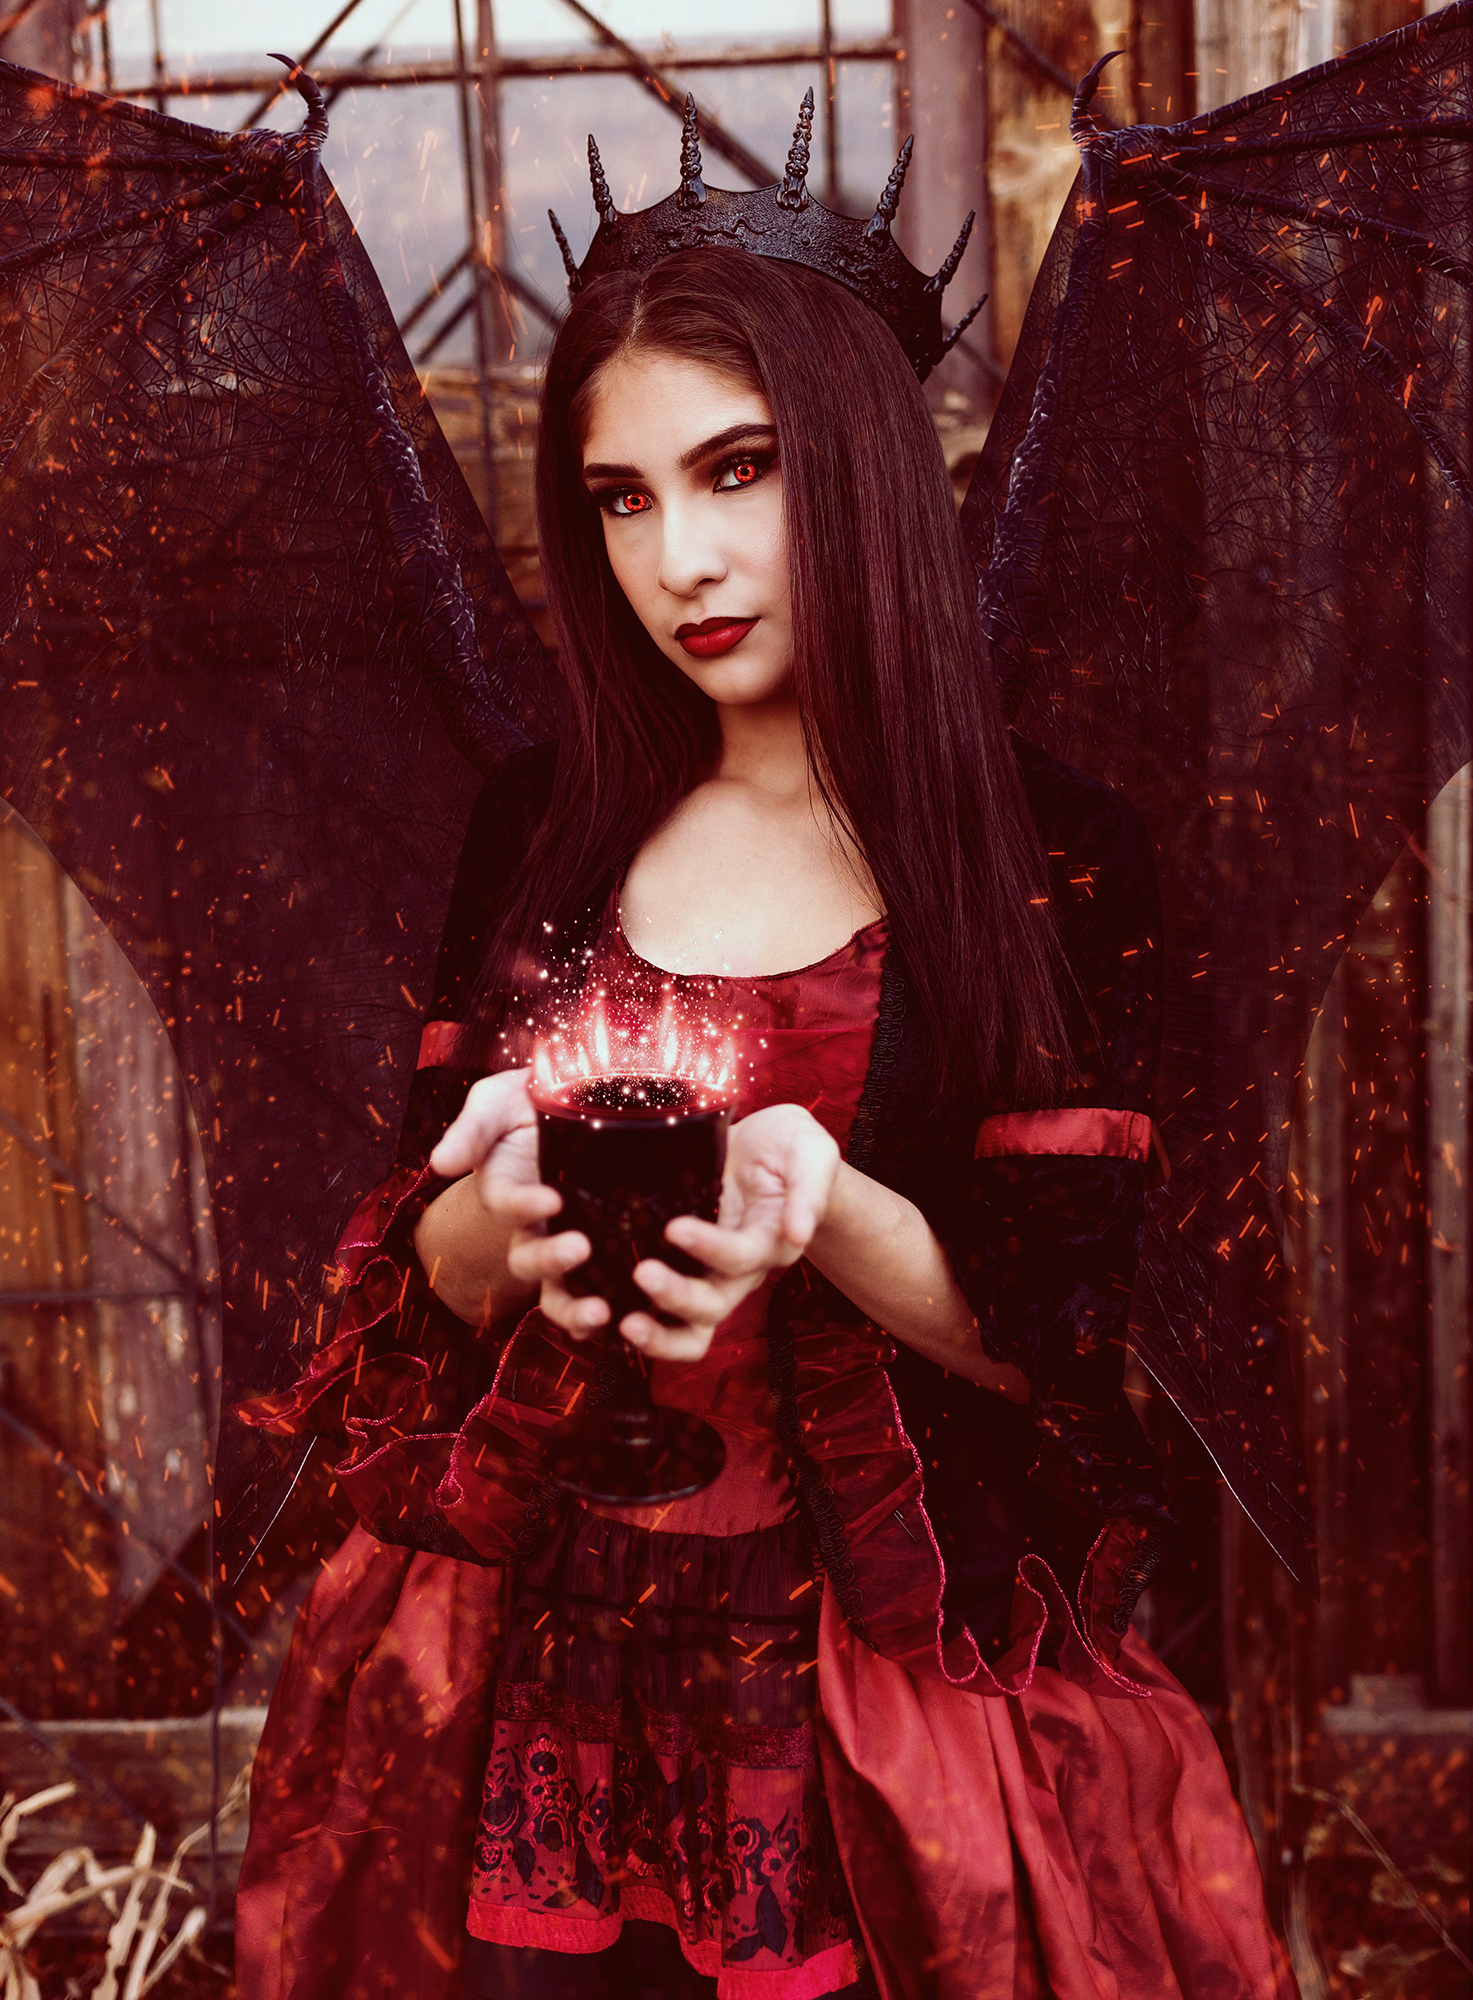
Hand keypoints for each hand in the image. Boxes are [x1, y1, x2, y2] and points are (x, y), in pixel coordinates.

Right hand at [425, 1069, 597, 1328]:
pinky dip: (616, 1312)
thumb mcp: (500, 1101)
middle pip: (528, 1259)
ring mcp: (572, 1238)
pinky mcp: (611, 1247)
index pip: (507, 1203)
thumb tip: (441, 1164)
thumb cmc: (536, 1097)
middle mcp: (536, 1225)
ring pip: (560, 1292)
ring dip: (574, 1310)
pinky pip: (606, 1291)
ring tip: (601, 1314)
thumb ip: (473, 1129)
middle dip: (549, 1260)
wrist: (592, 1092)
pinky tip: (632, 1323)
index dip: (524, 1206)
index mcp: (508, 1188)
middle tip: (579, 1249)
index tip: (552, 1199)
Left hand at [619, 1103, 840, 1362]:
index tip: (675, 1227)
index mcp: (769, 1243)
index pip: (741, 1257)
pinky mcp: (679, 1267)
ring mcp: (707, 1275)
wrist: (765, 1148)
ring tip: (617, 1320)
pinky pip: (659, 1311)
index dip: (710, 1249)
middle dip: (677, 1297)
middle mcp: (737, 1271)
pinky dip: (631, 1320)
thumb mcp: (810, 1153)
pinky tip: (597, 1315)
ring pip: (687, 1327)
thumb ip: (809, 1190)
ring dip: (655, 1332)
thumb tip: (798, 1234)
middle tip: (642, 1273)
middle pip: (712, 1306)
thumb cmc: (789, 1148)